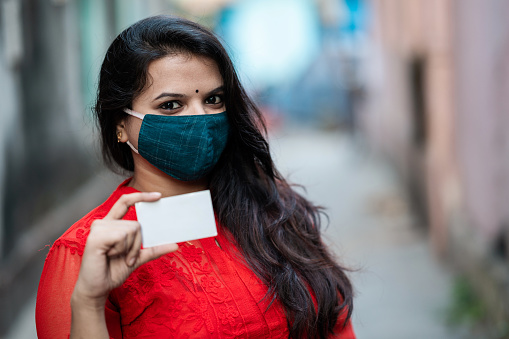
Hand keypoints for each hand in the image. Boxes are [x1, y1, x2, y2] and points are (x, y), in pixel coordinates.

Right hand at [72, 192, 178, 306]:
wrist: (98, 288)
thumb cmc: (113, 271)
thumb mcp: (138, 258)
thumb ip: (153, 249)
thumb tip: (175, 245)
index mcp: (112, 225)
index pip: (125, 202)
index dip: (141, 196)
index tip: (158, 196)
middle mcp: (104, 223)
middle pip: (136, 224)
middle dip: (137, 244)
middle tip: (127, 258)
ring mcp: (98, 228)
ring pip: (131, 230)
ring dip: (129, 249)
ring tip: (117, 257)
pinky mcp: (96, 237)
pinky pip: (122, 236)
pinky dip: (122, 249)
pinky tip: (109, 255)